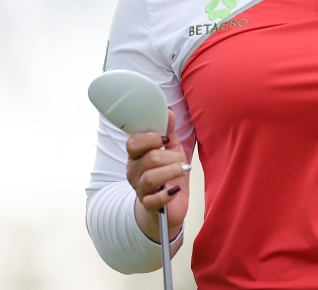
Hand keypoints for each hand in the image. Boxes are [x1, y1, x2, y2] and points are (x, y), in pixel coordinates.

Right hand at [126, 108, 189, 242]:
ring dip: (172, 171)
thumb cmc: (168, 174)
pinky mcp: (149, 206)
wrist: (168, 206)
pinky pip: (154, 200)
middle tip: (180, 160)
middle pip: (149, 158)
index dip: (151, 138)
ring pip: (150, 178)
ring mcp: (140, 189)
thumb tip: (168, 111)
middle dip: (170, 157)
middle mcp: (134, 172)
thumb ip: (168, 132)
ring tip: (183, 170)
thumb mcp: (170, 150)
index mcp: (137, 156)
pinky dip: (167, 194)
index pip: (133, 143)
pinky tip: (175, 189)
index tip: (166, 140)